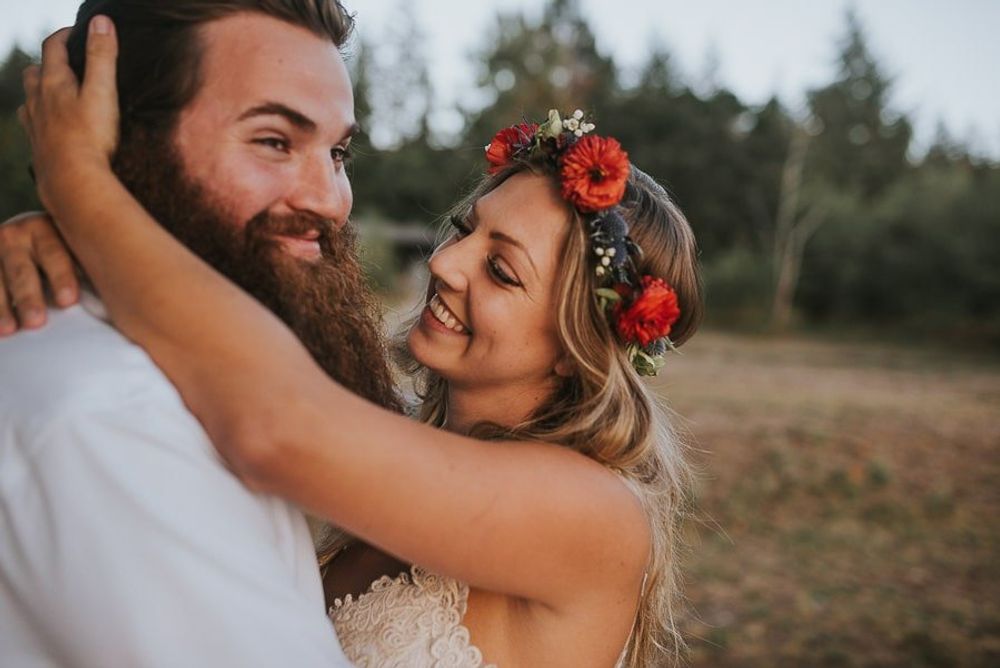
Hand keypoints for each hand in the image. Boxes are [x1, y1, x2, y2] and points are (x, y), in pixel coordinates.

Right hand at [0, 212, 80, 335]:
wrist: (26, 240)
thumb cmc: (64, 257)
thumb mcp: (73, 252)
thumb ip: (90, 269)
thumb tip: (124, 300)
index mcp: (48, 229)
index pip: (55, 254)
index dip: (61, 277)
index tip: (68, 302)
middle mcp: (17, 235)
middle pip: (23, 271)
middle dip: (29, 297)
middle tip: (37, 322)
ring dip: (3, 306)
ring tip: (10, 330)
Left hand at [18, 17, 119, 211]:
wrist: (73, 181)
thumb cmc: (91, 137)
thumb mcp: (103, 91)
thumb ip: (102, 56)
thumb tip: (101, 21)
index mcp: (53, 83)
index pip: (53, 47)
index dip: (65, 35)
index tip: (79, 32)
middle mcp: (38, 100)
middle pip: (34, 71)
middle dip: (48, 63)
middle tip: (68, 64)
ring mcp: (35, 125)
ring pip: (30, 99)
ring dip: (40, 91)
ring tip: (56, 95)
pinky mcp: (38, 147)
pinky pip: (32, 125)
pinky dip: (39, 119)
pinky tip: (51, 127)